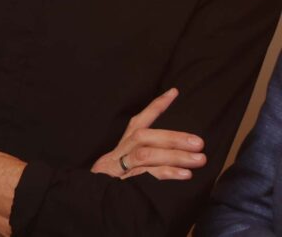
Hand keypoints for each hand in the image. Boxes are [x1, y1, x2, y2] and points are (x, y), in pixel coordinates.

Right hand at [91, 87, 205, 179]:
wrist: (92, 198)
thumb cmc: (115, 179)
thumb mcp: (127, 162)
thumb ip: (148, 156)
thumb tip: (180, 151)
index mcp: (124, 143)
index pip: (140, 120)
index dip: (156, 106)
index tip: (174, 92)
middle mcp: (122, 151)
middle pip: (144, 137)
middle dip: (172, 137)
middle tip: (199, 142)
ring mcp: (121, 166)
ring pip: (146, 155)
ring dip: (174, 156)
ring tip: (199, 159)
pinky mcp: (123, 182)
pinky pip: (145, 175)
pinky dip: (165, 173)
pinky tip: (184, 175)